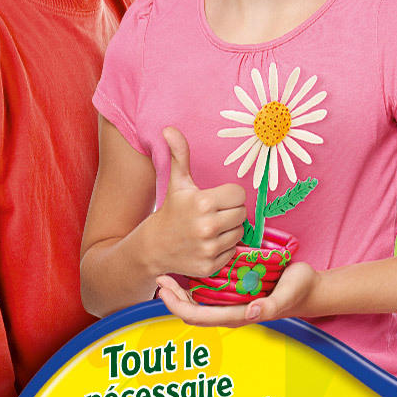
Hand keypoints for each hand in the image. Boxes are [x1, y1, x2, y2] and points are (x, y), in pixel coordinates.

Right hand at [140, 128, 249, 278]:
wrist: (154, 247)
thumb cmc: (171, 210)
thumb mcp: (177, 182)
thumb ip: (179, 154)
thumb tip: (169, 129)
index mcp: (202, 202)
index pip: (239, 195)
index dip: (230, 195)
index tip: (216, 198)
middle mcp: (207, 227)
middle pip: (242, 214)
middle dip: (231, 212)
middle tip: (214, 213)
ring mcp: (208, 249)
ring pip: (240, 233)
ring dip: (230, 230)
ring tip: (212, 227)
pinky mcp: (210, 267)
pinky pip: (233, 252)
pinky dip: (224, 248)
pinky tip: (209, 243)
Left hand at [155, 263, 320, 328]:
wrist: (311, 287)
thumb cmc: (299, 290)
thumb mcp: (287, 295)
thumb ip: (270, 306)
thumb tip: (250, 312)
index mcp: (237, 315)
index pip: (198, 316)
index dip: (177, 305)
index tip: (164, 288)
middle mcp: (230, 310)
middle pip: (192, 309)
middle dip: (173, 296)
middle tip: (160, 276)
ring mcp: (233, 300)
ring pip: (199, 299)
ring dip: (182, 288)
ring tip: (169, 270)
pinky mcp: (237, 290)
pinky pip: (212, 289)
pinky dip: (197, 280)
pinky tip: (192, 264)